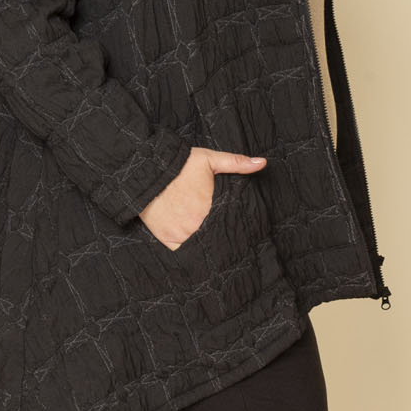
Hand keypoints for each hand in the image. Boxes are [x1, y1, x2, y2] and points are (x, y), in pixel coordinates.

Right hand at [139, 147, 266, 250]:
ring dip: (204, 244)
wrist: (147, 171)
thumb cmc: (179, 165)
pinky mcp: (166, 238)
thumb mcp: (209, 160)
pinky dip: (187, 248)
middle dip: (219, 237)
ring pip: (199, 247)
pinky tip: (192, 242)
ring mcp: (180, 234)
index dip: (233, 229)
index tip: (235, 228)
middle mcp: (195, 227)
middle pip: (214, 239)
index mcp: (210, 210)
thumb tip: (262, 162)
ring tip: (210, 240)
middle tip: (225, 236)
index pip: (228, 226)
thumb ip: (236, 163)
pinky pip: (181, 251)